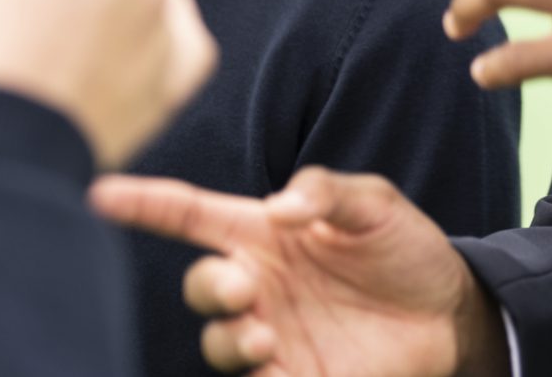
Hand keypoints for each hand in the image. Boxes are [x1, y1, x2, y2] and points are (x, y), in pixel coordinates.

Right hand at [91, 166, 510, 376]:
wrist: (451, 311)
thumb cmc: (405, 249)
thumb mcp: (375, 204)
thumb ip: (326, 192)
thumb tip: (277, 210)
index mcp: (265, 233)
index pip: (191, 215)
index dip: (145, 204)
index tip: (100, 193)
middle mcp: (260, 285)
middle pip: (202, 286)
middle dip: (210, 287)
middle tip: (246, 287)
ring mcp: (273, 335)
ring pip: (219, 342)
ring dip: (230, 339)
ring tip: (264, 336)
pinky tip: (276, 366)